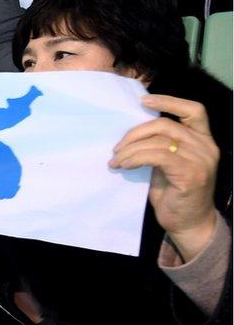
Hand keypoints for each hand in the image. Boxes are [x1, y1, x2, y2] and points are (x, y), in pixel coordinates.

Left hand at [110, 94, 219, 260]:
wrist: (188, 223)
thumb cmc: (174, 193)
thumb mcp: (168, 164)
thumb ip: (161, 146)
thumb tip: (132, 133)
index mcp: (203, 140)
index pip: (194, 110)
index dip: (169, 101)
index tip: (144, 101)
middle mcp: (207, 146)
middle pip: (165, 125)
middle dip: (135, 133)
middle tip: (116, 148)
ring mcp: (201, 160)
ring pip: (158, 141)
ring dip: (130, 149)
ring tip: (116, 160)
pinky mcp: (190, 174)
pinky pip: (157, 156)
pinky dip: (136, 158)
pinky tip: (124, 166)